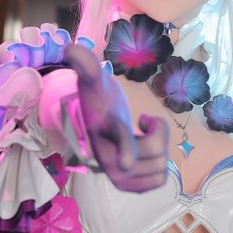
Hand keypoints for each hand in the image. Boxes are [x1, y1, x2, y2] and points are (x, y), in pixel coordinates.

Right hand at [63, 44, 168, 191]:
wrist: (97, 121)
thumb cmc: (100, 99)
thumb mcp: (94, 80)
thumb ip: (86, 65)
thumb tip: (71, 48)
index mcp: (103, 133)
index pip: (116, 142)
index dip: (123, 151)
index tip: (125, 162)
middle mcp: (109, 160)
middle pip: (155, 150)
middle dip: (159, 132)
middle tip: (145, 121)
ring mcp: (119, 177)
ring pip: (161, 165)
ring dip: (160, 148)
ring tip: (144, 136)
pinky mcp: (130, 185)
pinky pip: (159, 181)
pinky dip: (159, 166)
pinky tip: (147, 153)